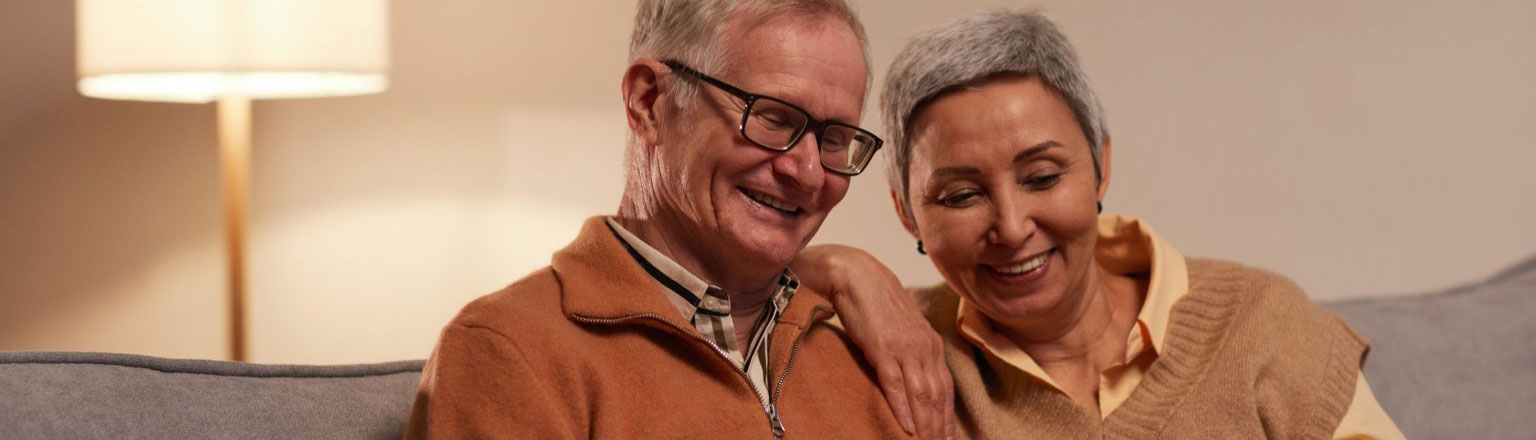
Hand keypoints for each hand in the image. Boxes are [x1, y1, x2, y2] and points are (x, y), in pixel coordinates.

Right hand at [793, 245, 954, 439]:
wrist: (855, 275)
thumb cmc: (874, 304)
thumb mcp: (899, 332)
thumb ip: (909, 355)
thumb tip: (911, 382)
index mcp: (931, 345)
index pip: (945, 390)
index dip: (948, 419)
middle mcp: (924, 348)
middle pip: (938, 398)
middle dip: (940, 429)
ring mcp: (905, 348)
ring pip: (922, 396)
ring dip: (926, 427)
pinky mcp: (883, 348)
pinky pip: (896, 384)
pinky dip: (903, 409)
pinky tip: (908, 428)